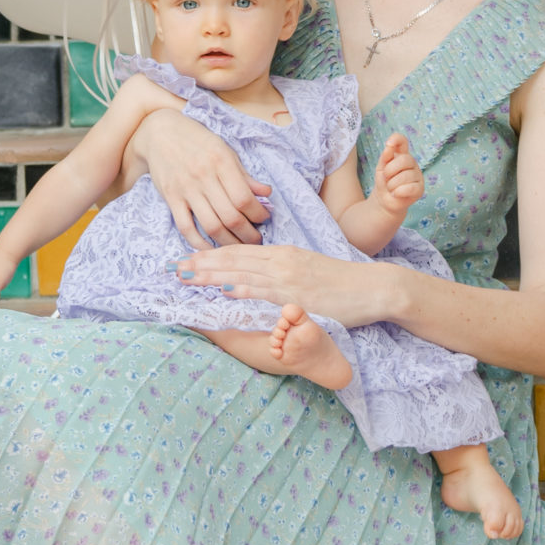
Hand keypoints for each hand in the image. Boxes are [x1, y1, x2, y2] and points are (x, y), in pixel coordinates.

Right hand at [131, 109, 272, 250]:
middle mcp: (203, 177)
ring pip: (211, 226)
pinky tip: (211, 247)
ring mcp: (185, 189)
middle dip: (248, 234)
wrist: (160, 133)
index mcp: (221, 162)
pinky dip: (200, 243)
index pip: (244, 198)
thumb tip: (266, 193)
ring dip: (229, 242)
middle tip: (256, 240)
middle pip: (230, 216)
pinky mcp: (170, 198)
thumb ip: (244, 175)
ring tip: (239, 246)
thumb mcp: (225, 150)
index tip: (264, 219)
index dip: (258, 214)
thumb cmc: (197, 141)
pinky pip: (186, 228)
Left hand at [174, 242, 401, 328]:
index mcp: (281, 252)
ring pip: (241, 271)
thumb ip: (282, 271)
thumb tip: (260, 275)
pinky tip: (223, 290)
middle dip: (200, 262)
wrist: (372, 287)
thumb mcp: (307, 269)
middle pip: (231, 258)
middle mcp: (280, 259)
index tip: (185, 258)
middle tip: (172, 266)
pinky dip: (242, 288)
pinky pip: (264, 290)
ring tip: (185, 275)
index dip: (209, 254)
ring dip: (210, 273)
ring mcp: (288, 276)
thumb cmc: (341, 281)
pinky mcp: (298, 293)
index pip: (237, 251)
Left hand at [370, 131, 423, 221]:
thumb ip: (385, 157)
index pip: (402, 141)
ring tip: (391, 188)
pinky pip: (410, 188)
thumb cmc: (384, 182)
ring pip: (406, 176)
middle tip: (386, 178)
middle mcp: (412, 163)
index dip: (396, 139)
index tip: (388, 144)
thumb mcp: (381, 168)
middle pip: (405, 159)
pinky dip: (398, 192)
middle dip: (390, 170)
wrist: (384, 201)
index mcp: (402, 155)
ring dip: (392, 184)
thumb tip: (389, 147)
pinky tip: (396, 193)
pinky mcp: (420, 189)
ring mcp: (418, 176)